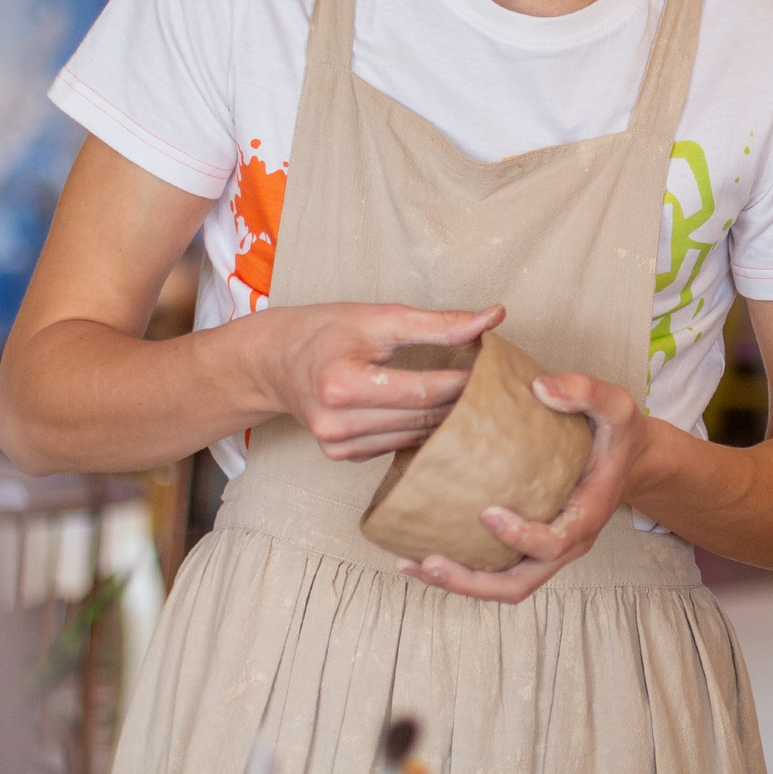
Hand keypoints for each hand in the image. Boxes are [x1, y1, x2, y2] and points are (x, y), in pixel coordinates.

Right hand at [258, 302, 501, 460]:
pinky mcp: (342, 456)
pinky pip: (398, 446)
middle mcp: (336, 423)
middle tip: (499, 388)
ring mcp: (337, 445)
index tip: (496, 371)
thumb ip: (438, 323)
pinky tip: (444, 417)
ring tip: (480, 402)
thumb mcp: (379, 317)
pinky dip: (423, 431)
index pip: (422, 392)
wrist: (273, 361)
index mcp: (342, 384)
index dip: (464, 383)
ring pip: (415, 437)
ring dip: (449, 422)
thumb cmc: (325, 331)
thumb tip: (493, 317)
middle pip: (421, 418)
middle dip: (464, 402)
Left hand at [400, 370, 648, 604]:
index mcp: (586, 516)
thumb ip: (585, 391)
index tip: (486, 513)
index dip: (520, 536)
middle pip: (519, 584)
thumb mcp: (616, 404)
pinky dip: (462, 569)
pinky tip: (422, 553)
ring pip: (503, 585)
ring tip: (412, 565)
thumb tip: (541, 387)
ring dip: (458, 582)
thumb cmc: (617, 435)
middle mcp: (567, 544)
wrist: (629, 460)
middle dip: (472, 581)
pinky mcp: (529, 547)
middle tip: (428, 561)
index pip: (552, 543)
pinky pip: (497, 571)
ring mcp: (547, 552)